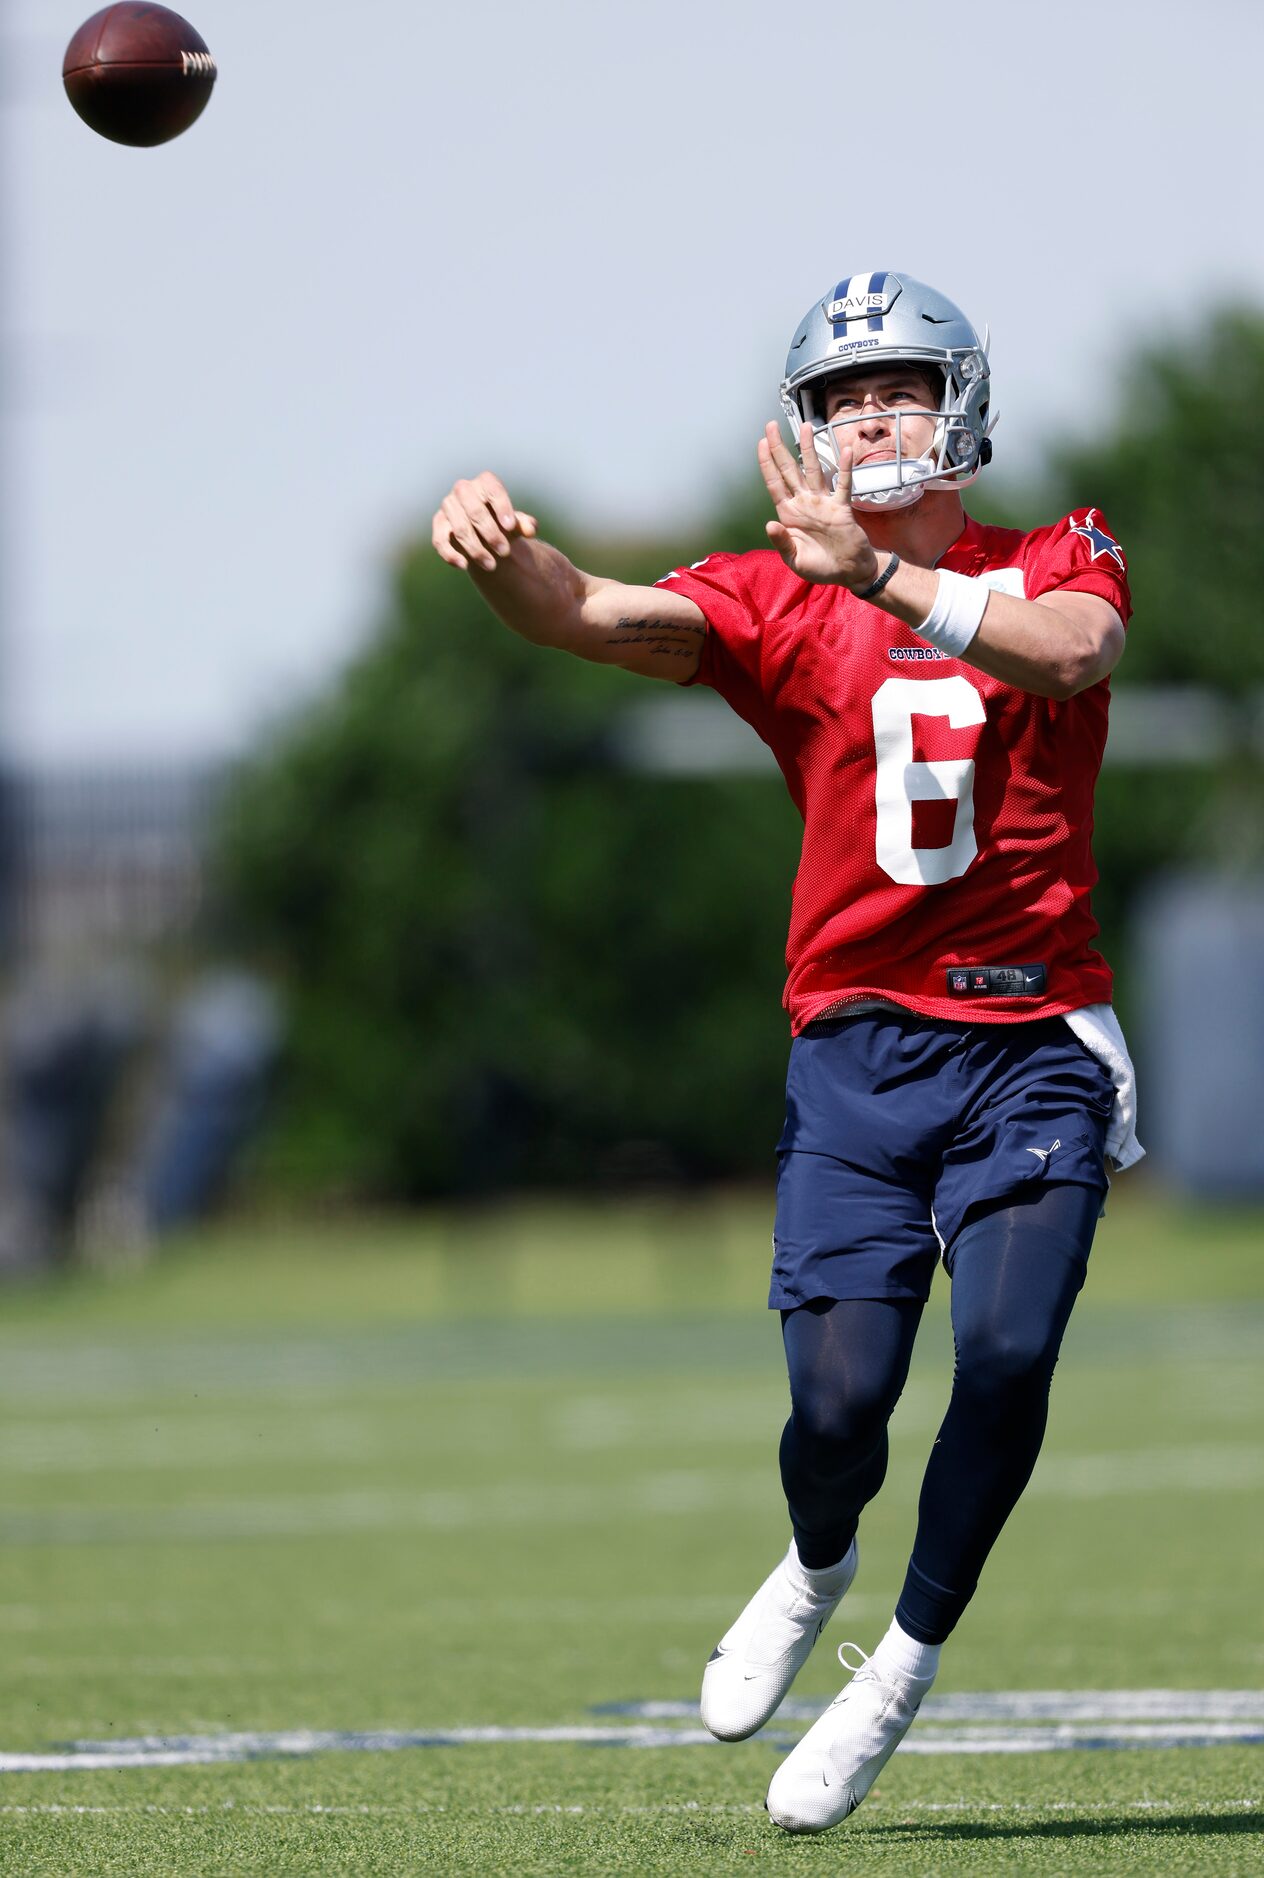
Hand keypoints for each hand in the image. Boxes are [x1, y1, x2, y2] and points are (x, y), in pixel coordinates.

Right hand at [432, 472, 537, 572]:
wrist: (484, 534)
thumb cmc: (502, 524)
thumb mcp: (516, 524)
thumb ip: (525, 524)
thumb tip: (530, 529)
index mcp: (485, 482)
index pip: (493, 490)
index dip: (502, 508)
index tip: (511, 527)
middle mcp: (463, 489)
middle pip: (475, 511)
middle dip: (491, 534)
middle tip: (505, 552)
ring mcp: (448, 506)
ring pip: (460, 529)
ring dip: (476, 549)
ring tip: (492, 566)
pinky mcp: (438, 524)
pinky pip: (440, 540)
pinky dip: (450, 554)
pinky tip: (464, 566)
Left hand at [757, 423, 880, 589]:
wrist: (848, 572)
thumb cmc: (820, 567)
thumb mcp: (795, 560)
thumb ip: (782, 543)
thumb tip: (770, 523)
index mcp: (788, 514)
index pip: (774, 484)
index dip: (767, 464)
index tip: (761, 443)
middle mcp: (804, 503)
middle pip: (789, 469)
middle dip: (779, 448)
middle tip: (771, 425)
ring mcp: (823, 502)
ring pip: (814, 470)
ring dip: (809, 449)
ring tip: (806, 427)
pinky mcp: (842, 507)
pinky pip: (843, 484)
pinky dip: (845, 468)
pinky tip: (845, 450)